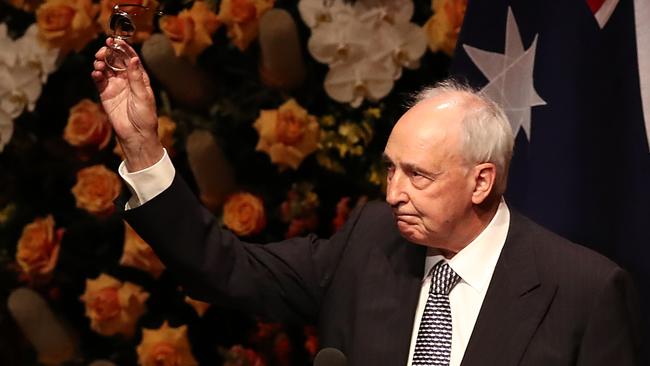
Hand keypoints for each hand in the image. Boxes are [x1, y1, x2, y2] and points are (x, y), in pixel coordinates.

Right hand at [92, 38, 162, 171]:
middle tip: (103, 50)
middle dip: (109, 53)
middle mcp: (126, 79)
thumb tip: (133, 59)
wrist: (136, 134)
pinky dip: (96, 75)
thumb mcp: (143, 96)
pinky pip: (99, 81)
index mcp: (139, 77)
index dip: (123, 49)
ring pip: (106, 68)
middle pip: (116, 61)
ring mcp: (115, 86)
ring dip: (101, 62)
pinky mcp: (106, 94)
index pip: (130, 59)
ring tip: (99, 63)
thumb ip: (136, 78)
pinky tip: (96, 73)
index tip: (115, 41)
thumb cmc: (145, 116)